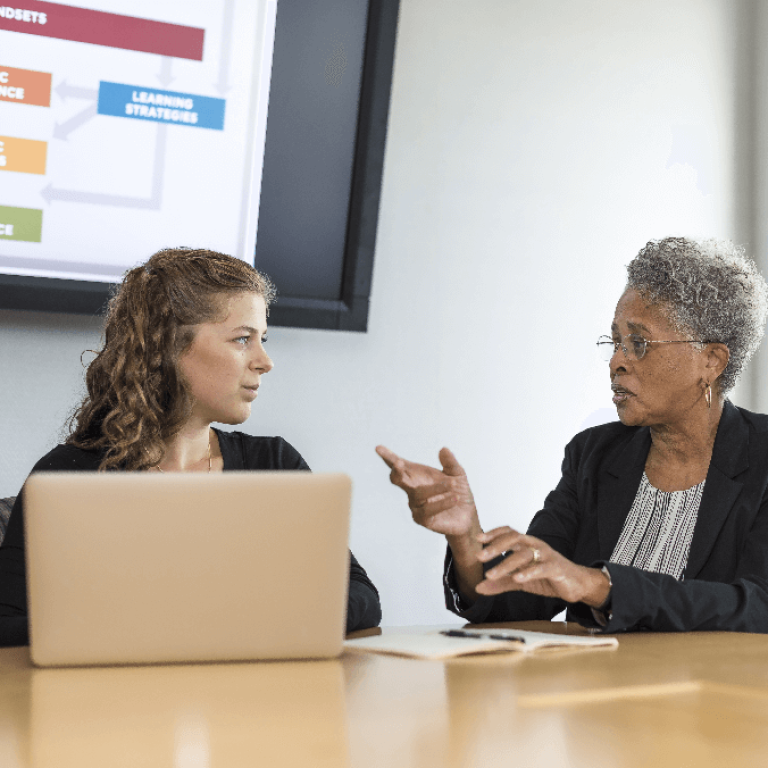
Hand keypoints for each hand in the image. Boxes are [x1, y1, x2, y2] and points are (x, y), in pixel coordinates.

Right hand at [375, 445, 479, 538]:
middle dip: (396, 471)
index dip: (388, 457)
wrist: (467, 514)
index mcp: (417, 475)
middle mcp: (412, 488)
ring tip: (453, 484)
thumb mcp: (458, 474)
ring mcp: (415, 504)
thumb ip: (450, 463)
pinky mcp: (421, 519)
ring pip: (417, 493)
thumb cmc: (458, 491)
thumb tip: (443, 449)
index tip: (378, 448)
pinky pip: (427, 510)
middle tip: (398, 463)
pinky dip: (441, 503)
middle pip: (397, 479)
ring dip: (436, 487)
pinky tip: (454, 499)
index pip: (399, 465)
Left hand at [475, 527, 609, 607]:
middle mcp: (535, 545)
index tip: (478, 539)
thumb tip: (478, 588)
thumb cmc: (547, 578)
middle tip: (479, 557)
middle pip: (514, 539)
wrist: (576, 585)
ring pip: (525, 554)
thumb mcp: (520, 581)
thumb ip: (500, 583)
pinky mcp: (556, 568)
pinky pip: (542, 567)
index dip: (493, 533)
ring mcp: (546, 555)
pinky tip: (517, 579)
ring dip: (506, 564)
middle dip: (495, 546)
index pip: (509, 533)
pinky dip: (529, 572)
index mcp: (526, 545)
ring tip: (491, 574)